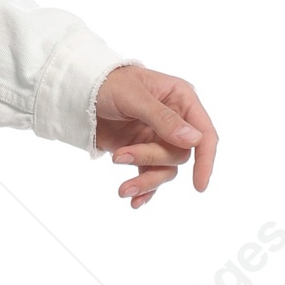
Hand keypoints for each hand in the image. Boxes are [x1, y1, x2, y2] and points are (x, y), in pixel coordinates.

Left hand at [94, 64, 217, 208]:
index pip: (204, 133)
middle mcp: (175, 121)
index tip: (199, 185)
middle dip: (151, 159)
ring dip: (145, 180)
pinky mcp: (142, 152)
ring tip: (122, 189)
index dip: (205, 160)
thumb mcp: (135, 97)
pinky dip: (144, 190)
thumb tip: (194, 140)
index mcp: (181, 99)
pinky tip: (134, 202)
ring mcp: (158, 138)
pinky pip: (150, 175)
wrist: (79, 91)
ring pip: (165, 169)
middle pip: (179, 154)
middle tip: (119, 156)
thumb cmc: (109, 83)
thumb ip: (163, 119)